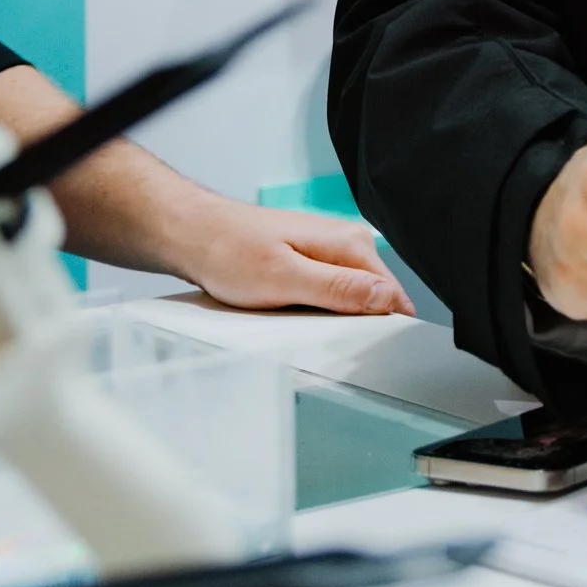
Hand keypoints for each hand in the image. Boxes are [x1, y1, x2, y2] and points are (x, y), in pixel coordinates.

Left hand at [180, 201, 411, 316]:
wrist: (194, 234)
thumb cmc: (229, 251)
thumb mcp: (284, 278)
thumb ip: (338, 288)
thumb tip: (386, 298)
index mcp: (349, 243)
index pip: (391, 294)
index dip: (381, 327)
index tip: (363, 352)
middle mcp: (346, 243)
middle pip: (373, 298)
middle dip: (354, 324)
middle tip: (318, 338)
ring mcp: (329, 250)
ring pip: (350, 298)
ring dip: (332, 319)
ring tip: (299, 323)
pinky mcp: (311, 260)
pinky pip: (329, 294)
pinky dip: (314, 311)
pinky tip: (291, 315)